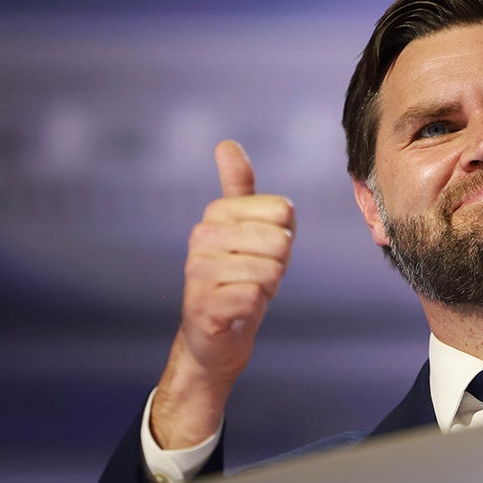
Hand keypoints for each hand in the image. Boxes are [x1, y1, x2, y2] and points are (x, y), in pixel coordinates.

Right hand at [151, 140, 295, 448]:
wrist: (215, 338)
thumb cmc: (239, 278)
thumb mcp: (248, 229)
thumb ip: (239, 186)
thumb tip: (226, 144)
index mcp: (216, 213)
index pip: (282, 211)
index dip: (283, 238)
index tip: (262, 252)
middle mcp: (201, 237)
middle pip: (279, 240)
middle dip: (277, 265)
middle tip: (255, 277)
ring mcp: (198, 271)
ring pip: (269, 270)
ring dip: (266, 288)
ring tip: (245, 292)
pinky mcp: (204, 305)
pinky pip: (255, 297)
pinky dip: (254, 307)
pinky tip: (236, 311)